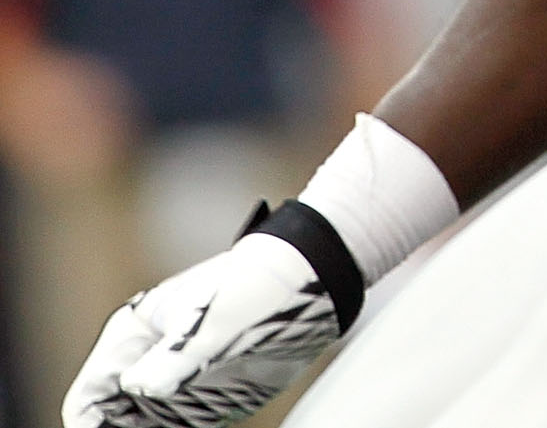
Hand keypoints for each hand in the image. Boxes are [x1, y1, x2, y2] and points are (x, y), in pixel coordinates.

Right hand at [66, 231, 343, 427]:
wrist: (308, 283)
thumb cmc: (253, 286)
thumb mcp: (211, 322)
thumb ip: (175, 357)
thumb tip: (138, 386)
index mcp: (130, 340)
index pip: (87, 400)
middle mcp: (144, 367)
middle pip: (111, 423)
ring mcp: (173, 388)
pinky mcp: (204, 403)